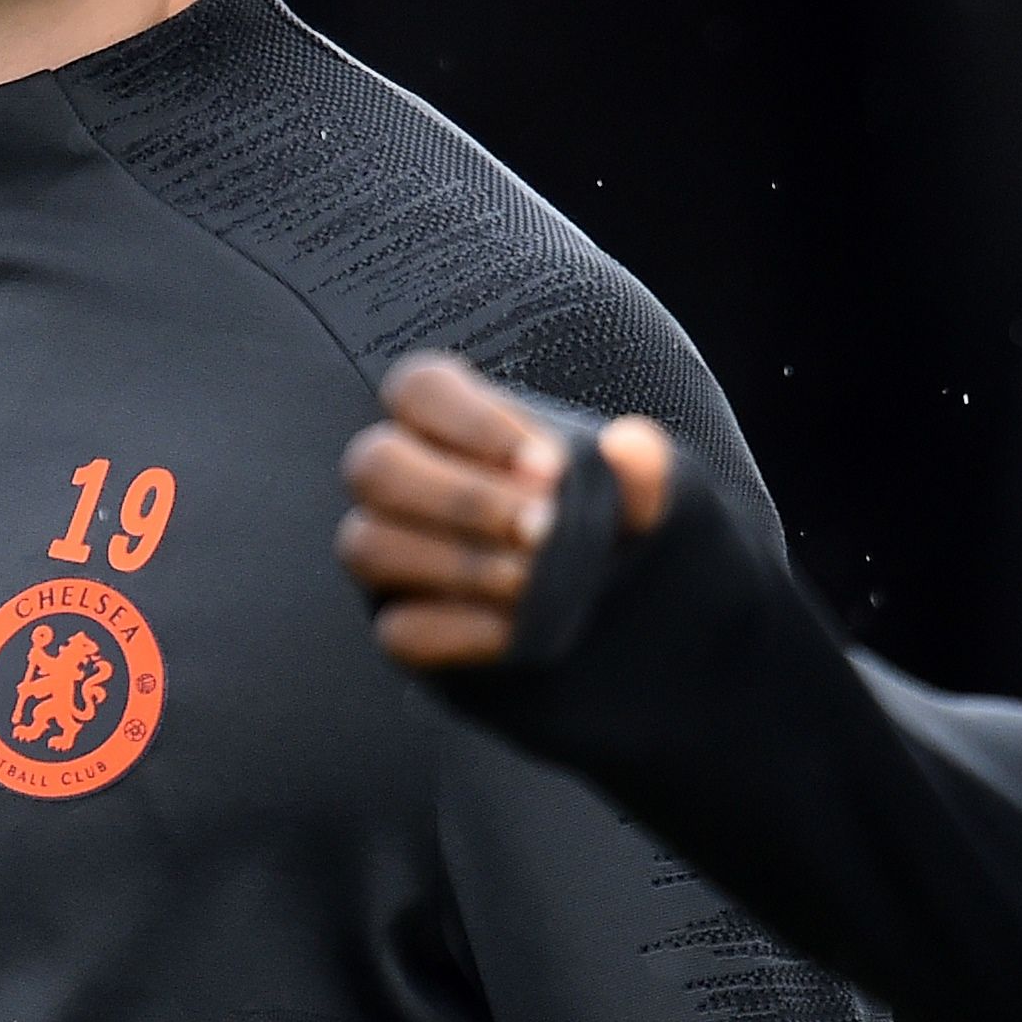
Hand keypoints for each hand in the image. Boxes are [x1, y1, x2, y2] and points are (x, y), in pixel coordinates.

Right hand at [337, 351, 671, 668]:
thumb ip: (646, 469)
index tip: (548, 468)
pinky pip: (398, 630)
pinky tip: (517, 629)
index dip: (470, 422)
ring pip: (368, 545)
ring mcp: (398, 560)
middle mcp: (410, 485)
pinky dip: (457, 629)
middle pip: (373, 465)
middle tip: (541, 527)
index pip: (419, 389)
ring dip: (456, 561)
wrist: (643, 631)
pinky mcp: (408, 631)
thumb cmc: (624, 535)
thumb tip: (630, 446)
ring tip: (532, 580)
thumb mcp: (654, 498)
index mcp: (459, 426)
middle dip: (458, 497)